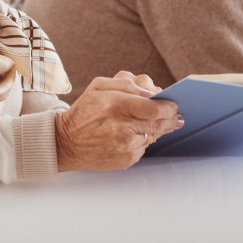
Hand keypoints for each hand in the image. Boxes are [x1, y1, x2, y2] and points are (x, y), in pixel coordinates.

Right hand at [55, 71, 182, 171]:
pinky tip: (135, 135)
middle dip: (170, 118)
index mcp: (116, 104)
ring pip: (154, 135)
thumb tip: (151, 92)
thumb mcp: (99, 86)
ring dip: (158, 129)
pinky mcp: (125, 160)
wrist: (65, 142)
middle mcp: (122, 127)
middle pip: (159, 123)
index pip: (154, 107)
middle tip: (176, 115)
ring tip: (156, 123)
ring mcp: (125, 146)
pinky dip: (143, 140)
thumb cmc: (84, 111)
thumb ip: (127, 83)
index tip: (174, 104)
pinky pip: (144, 148)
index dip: (169, 106)